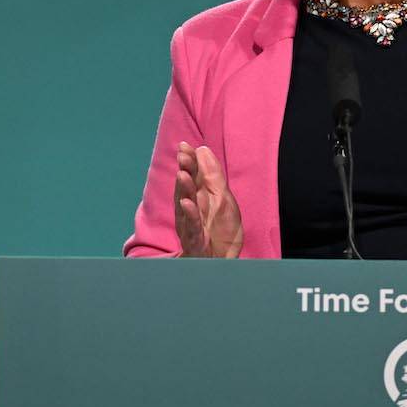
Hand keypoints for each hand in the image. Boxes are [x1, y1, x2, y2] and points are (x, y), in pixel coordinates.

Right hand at [174, 142, 243, 257]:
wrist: (223, 261)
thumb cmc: (220, 230)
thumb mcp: (223, 198)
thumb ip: (213, 176)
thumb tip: (203, 149)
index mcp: (199, 197)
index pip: (193, 175)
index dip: (189, 160)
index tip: (184, 145)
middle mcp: (191, 209)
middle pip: (187, 187)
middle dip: (185, 170)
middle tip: (182, 155)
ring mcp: (191, 224)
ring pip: (186, 205)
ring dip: (184, 189)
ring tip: (182, 174)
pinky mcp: (195, 240)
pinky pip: (192, 226)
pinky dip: (190, 215)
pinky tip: (188, 203)